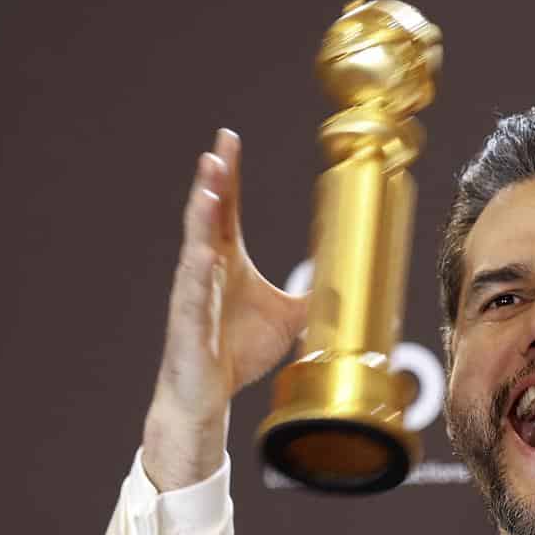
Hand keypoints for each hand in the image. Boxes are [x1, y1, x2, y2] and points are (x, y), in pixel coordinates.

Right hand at [143, 129, 308, 489]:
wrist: (209, 395)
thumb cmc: (236, 352)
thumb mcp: (287, 318)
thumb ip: (311, 295)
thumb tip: (346, 283)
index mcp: (225, 260)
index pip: (224, 208)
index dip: (227, 175)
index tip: (229, 140)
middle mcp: (205, 268)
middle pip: (206, 215)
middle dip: (212, 181)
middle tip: (218, 149)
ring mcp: (193, 293)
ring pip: (194, 245)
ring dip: (200, 215)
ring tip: (207, 185)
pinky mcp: (187, 322)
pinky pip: (191, 292)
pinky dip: (196, 271)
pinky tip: (203, 251)